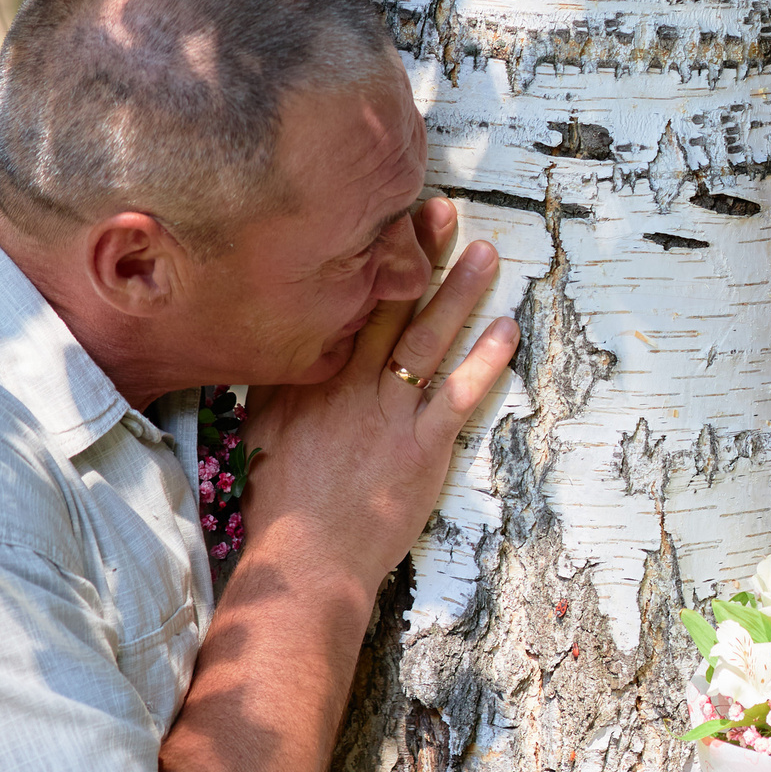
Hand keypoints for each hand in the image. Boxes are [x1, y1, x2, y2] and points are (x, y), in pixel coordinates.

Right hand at [241, 204, 516, 581]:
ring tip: (485, 252)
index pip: (343, 303)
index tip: (387, 222)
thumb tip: (282, 343)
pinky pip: (459, 392)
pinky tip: (507, 329)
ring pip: (428, 338)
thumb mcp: (264, 427)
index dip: (370, 260)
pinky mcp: (421, 447)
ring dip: (459, 292)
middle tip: (440, 210)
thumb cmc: (281, 502)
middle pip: (388, 305)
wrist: (304, 561)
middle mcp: (347, 383)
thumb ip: (278, 380)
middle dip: (416, 254)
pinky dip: (485, 359)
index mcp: (308, 375)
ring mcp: (388, 413)